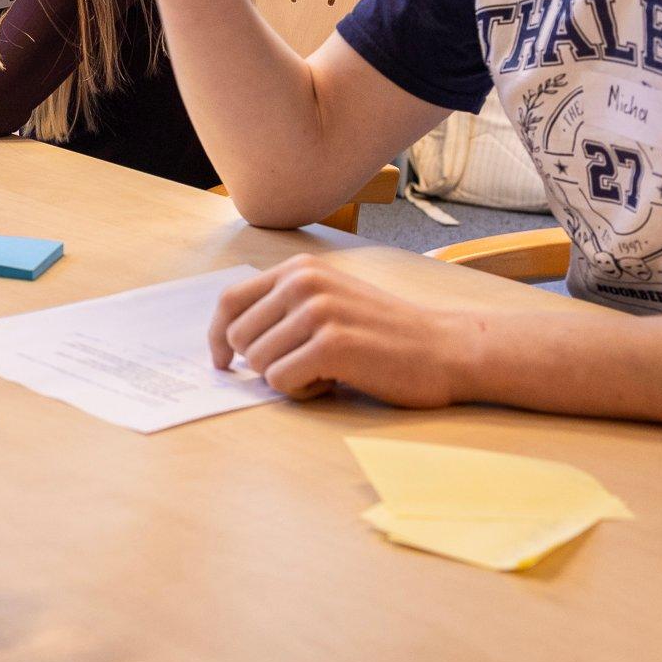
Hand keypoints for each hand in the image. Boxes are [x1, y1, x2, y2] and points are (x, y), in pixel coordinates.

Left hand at [208, 256, 471, 407]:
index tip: (222, 362)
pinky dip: (302, 392)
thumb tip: (227, 338)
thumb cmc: (384, 333)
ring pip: (257, 363)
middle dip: (263, 363)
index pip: (230, 301)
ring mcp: (317, 311)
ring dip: (287, 378)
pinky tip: (334, 382)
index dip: (217, 336)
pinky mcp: (331, 345)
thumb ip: (285, 307)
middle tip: (308, 366)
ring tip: (326, 371)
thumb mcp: (330, 300)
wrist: (445, 348)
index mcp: (299, 269)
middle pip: (238, 338)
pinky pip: (280, 382)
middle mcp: (304, 282)